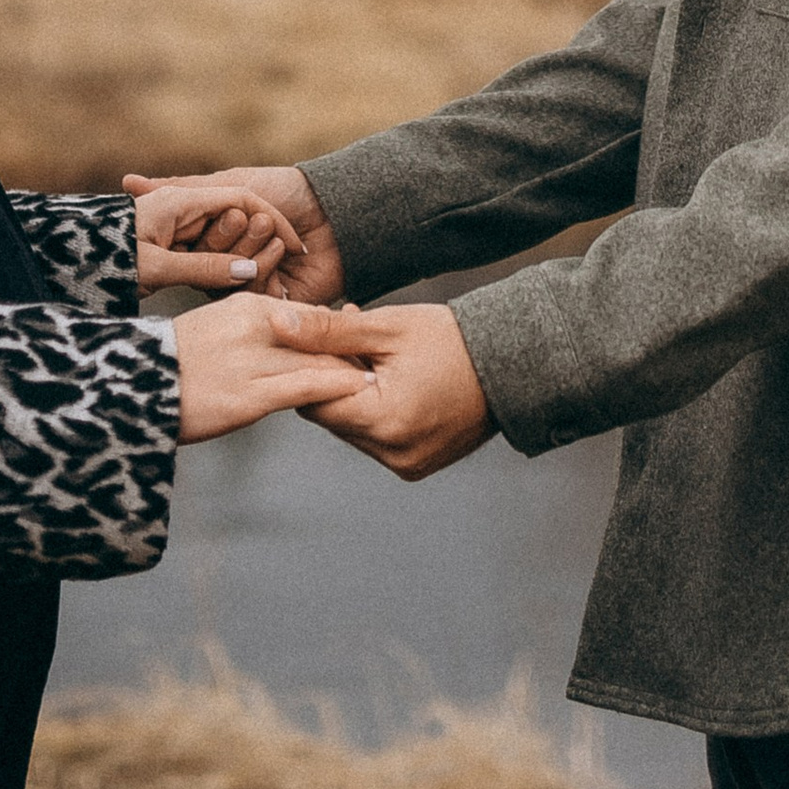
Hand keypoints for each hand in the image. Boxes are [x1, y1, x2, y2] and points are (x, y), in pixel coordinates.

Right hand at [131, 177, 306, 292]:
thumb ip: (180, 188)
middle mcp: (226, 269)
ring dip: (253, 250)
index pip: (187, 249)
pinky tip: (287, 250)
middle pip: (207, 267)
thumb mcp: (229, 183)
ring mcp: (249, 288)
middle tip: (253, 219)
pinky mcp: (272, 305)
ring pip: (230, 281)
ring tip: (274, 231)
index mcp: (211, 243)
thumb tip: (127, 182)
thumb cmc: (283, 189)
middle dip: (230, 239)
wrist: (333, 208)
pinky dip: (270, 268)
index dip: (202, 232)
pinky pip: (254, 295)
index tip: (224, 212)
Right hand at [169, 293, 373, 442]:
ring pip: (318, 359)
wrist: (135, 389)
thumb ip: (249, 330)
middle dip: (350, 348)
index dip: (335, 329)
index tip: (359, 338)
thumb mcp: (214, 329)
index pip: (305, 315)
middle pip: (318, 335)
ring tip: (381, 375)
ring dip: (350, 368)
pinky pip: (306, 386)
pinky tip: (360, 389)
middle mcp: (255, 325)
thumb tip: (278, 338)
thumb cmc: (171, 363)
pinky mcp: (251, 395)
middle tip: (381, 358)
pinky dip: (338, 386)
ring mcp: (254, 360)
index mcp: (245, 304)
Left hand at [294, 302, 494, 481]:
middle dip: (333, 379)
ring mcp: (407, 463)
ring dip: (354, 395)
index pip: (315, 402)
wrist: (509, 363)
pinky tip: (389, 378)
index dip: (311, 369)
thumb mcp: (386, 328)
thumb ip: (328, 331)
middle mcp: (393, 453)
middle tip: (346, 338)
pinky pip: (378, 439)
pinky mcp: (418, 465)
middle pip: (334, 417)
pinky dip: (376, 411)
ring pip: (354, 428)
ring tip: (372, 355)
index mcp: (383, 421)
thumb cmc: (449, 340)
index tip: (318, 340)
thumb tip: (279, 324)